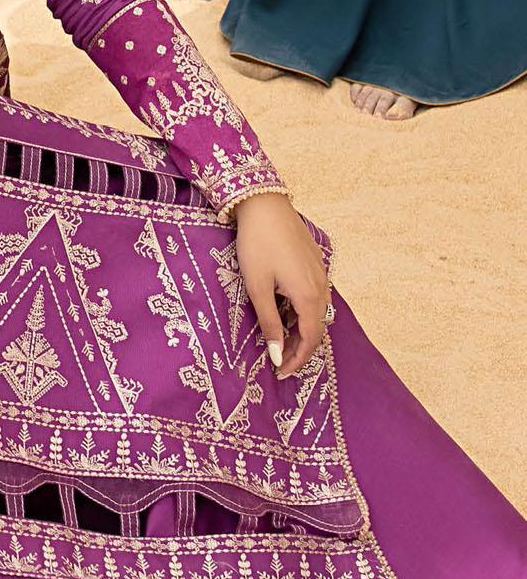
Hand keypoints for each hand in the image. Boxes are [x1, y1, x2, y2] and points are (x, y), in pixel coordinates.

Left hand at [233, 192, 330, 379]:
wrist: (264, 204)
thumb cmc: (257, 245)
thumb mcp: (257, 287)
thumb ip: (269, 323)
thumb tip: (277, 354)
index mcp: (309, 296)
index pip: (310, 340)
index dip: (297, 360)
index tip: (281, 373)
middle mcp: (321, 287)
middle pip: (316, 329)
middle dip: (299, 349)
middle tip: (279, 363)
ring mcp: (320, 274)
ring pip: (315, 313)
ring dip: (300, 331)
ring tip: (278, 341)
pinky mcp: (314, 264)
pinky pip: (313, 297)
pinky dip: (301, 312)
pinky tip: (283, 313)